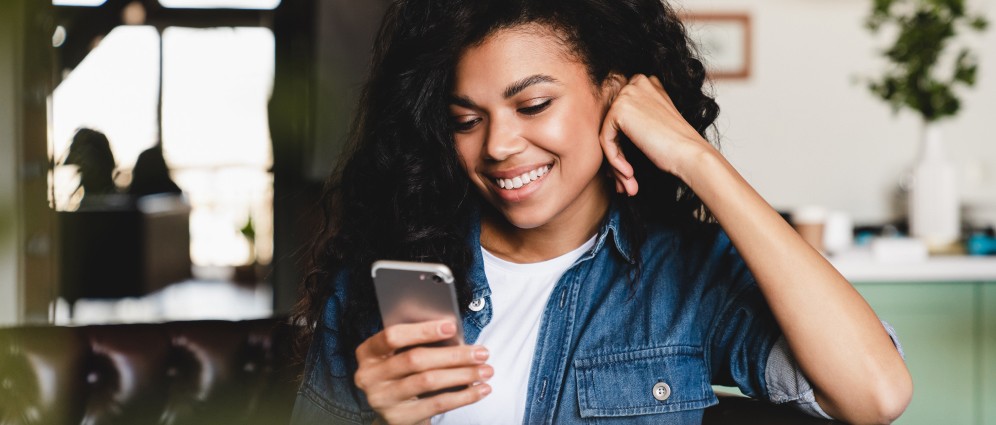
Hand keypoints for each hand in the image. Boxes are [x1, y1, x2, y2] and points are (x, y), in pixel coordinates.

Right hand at [354, 320, 492, 424]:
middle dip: (453, 355)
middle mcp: (369, 376)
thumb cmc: (403, 374)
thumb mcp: (400, 355)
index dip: (423, 330)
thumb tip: (455, 334)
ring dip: (462, 374)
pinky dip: (463, 396)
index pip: (393, 336)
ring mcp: (382, 399)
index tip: (452, 326)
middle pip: (415, 360)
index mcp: (368, 353)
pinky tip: (480, 389)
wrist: (393, 411)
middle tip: (482, 352)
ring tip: (486, 370)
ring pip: (428, 381)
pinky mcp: (399, 418)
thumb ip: (418, 343)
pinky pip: (437, 404)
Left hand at [599, 74, 715, 195]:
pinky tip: (629, 174)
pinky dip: (614, 160)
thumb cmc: (677, 144)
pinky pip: (605, 139)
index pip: (620, 115)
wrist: (690, 153)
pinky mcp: (619, 110)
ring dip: (616, 162)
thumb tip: (611, 138)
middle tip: (626, 179)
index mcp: (646, 83)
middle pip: (613, 125)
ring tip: (628, 182)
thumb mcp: (655, 122)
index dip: (622, 143)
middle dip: (617, 155)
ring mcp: (627, 94)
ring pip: (607, 134)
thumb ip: (635, 119)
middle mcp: (636, 84)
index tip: (629, 168)